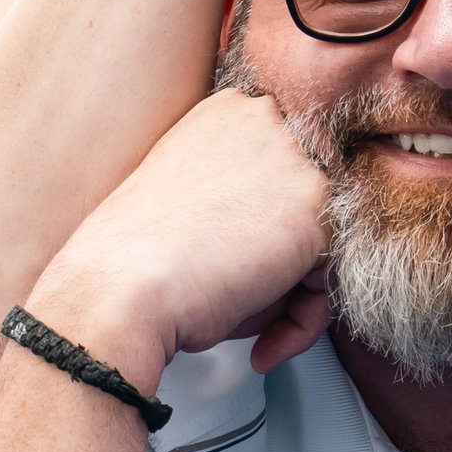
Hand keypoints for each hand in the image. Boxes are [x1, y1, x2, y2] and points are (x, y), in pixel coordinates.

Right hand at [31, 91, 330, 385]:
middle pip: (304, 203)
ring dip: (290, 296)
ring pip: (321, 239)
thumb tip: (292, 240)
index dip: (260, 229)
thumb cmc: (137, 260)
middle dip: (281, 262)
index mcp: (228, 112)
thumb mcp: (193, 206)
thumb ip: (245, 201)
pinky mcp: (316, 206)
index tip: (233, 260)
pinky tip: (258, 339)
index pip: (278, 174)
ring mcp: (295, 158)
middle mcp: (265, 119)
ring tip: (247, 324)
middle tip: (242, 299)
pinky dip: (300, 322)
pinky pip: (330, 275)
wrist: (120, 289)